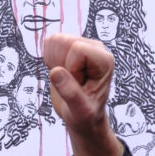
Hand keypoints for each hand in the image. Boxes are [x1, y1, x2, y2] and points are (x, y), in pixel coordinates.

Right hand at [43, 34, 123, 155]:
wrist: (83, 116)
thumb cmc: (86, 115)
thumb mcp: (81, 111)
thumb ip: (70, 93)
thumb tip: (55, 72)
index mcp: (105, 60)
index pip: (77, 49)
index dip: (70, 68)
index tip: (77, 84)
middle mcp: (96, 48)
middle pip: (64, 40)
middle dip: (60, 64)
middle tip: (70, 82)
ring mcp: (83, 44)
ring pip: (55, 40)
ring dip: (53, 61)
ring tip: (65, 78)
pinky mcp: (70, 44)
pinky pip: (49, 42)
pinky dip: (49, 59)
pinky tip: (60, 72)